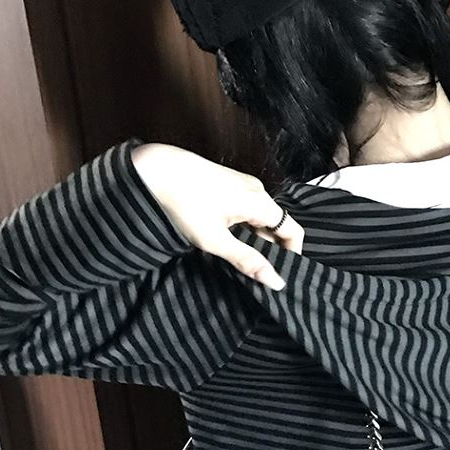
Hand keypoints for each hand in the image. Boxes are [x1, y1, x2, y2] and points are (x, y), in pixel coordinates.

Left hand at [130, 143, 303, 289]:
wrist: (156, 169)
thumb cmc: (185, 203)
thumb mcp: (215, 240)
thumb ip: (247, 260)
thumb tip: (276, 281)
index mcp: (260, 202)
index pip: (293, 231)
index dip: (292, 254)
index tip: (279, 273)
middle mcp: (257, 190)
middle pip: (277, 225)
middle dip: (271, 249)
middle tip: (254, 271)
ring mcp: (243, 184)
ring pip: (260, 218)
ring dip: (254, 238)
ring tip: (237, 257)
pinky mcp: (230, 184)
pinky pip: (248, 209)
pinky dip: (243, 226)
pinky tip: (225, 237)